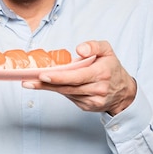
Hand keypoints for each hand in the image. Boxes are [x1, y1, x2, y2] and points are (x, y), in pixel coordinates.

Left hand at [22, 40, 136, 114]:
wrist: (124, 92)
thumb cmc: (112, 68)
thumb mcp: (107, 51)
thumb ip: (94, 46)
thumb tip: (79, 49)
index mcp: (102, 73)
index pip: (77, 76)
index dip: (59, 77)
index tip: (43, 75)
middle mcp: (98, 88)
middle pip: (68, 87)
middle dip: (46, 84)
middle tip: (28, 81)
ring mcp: (93, 100)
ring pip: (67, 93)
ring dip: (49, 88)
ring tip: (31, 83)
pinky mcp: (88, 107)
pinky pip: (71, 98)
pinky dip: (60, 91)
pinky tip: (50, 86)